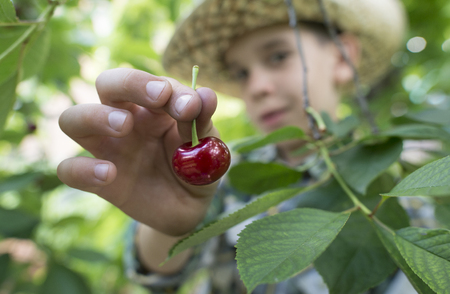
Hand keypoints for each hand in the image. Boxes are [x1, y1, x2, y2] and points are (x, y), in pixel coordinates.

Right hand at [57, 68, 218, 235]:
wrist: (189, 208)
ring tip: (124, 127)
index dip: (168, 88)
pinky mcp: (98, 180)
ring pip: (73, 119)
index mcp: (155, 107)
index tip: (190, 105)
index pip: (151, 83)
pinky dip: (82, 168)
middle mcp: (126, 120)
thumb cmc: (196, 168)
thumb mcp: (207, 147)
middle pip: (107, 84)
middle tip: (159, 96)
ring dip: (95, 116)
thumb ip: (202, 123)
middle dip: (130, 83)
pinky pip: (69, 169)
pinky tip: (109, 174)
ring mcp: (108, 149)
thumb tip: (207, 94)